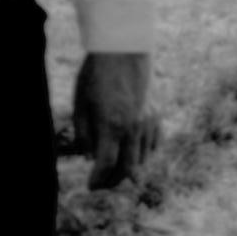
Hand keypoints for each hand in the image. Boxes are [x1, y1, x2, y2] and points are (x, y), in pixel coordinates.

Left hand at [71, 51, 160, 189]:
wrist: (123, 49)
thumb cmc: (95, 75)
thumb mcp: (80, 105)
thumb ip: (84, 135)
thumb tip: (90, 159)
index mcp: (111, 125)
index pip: (106, 165)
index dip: (98, 180)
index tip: (90, 186)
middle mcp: (133, 128)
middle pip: (127, 169)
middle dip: (113, 182)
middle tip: (102, 185)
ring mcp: (148, 122)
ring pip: (142, 159)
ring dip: (128, 169)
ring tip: (114, 171)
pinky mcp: (156, 115)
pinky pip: (153, 145)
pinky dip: (143, 154)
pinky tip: (132, 152)